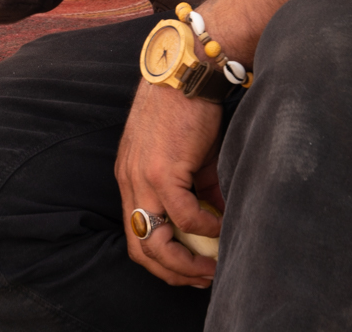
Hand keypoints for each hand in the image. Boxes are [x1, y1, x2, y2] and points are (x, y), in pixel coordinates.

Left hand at [115, 82, 224, 286]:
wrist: (188, 72)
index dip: (161, 261)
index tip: (189, 270)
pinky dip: (205, 229)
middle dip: (172, 272)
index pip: (135, 234)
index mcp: (130, 177)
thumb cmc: (189, 108)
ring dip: (188, 262)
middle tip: (202, 279)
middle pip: (140, 249)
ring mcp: (142, 178)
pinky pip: (185, 217)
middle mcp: (129, 181)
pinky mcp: (162, 171)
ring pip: (158, 242)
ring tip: (213, 264)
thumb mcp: (188, 156)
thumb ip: (197, 189)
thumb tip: (217, 221)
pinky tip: (222, 226)